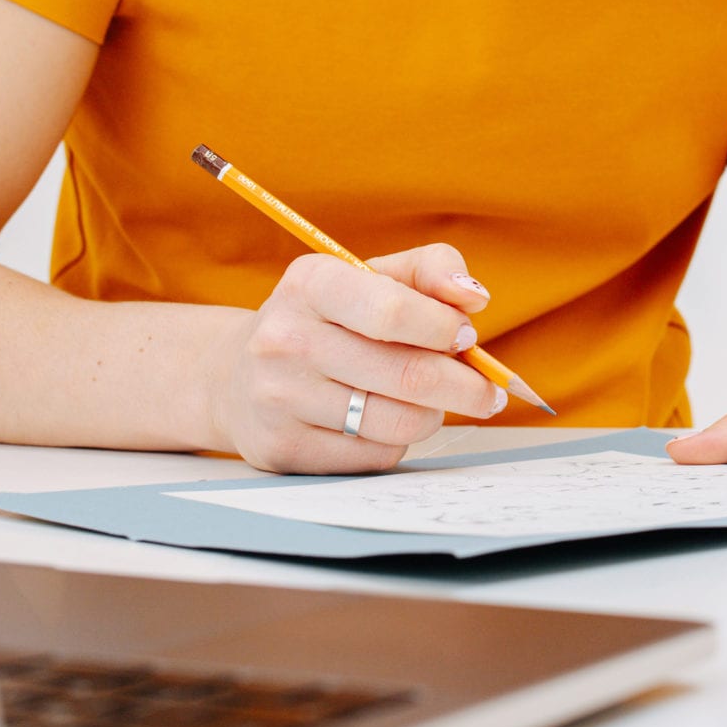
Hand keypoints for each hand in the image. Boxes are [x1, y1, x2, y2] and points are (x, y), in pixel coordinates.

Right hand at [208, 244, 508, 472]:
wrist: (238, 376)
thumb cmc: (326, 321)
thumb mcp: (369, 277)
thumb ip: (430, 271)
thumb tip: (473, 297)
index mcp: (310, 283)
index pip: (393, 311)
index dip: (443, 328)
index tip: (467, 337)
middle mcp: (285, 339)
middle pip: (408, 374)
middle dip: (465, 385)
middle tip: (488, 391)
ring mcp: (279, 398)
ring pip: (399, 422)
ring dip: (433, 415)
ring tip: (430, 402)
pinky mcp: (283, 448)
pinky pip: (375, 455)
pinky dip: (396, 441)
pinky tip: (383, 422)